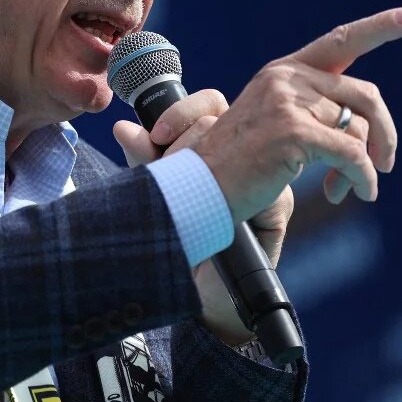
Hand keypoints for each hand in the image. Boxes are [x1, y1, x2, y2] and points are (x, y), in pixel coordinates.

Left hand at [113, 96, 294, 345]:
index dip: (183, 111)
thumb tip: (123, 127)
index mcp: (217, 144)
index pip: (209, 105)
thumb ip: (144, 162)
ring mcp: (268, 177)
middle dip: (185, 145)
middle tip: (167, 178)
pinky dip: (233, 198)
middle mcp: (246, 152)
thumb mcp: (158, 197)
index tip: (156, 134)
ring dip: (203, 173)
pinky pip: (260, 186)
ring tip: (185, 201)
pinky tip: (213, 212)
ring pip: (242, 148)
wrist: (205, 297)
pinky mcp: (279, 205)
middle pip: (222, 120)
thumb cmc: (183, 240)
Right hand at [194, 7, 401, 223]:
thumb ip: (316, 114)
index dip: (378, 27)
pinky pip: (352, 155)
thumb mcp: (276, 126)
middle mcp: (286, 79)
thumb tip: (368, 133)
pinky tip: (357, 192)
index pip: (339, 42)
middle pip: (364, 94)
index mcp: (282, 72)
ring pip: (360, 129)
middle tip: (385, 165)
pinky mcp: (294, 132)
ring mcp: (288, 102)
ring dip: (365, 166)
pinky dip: (362, 178)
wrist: (198, 187)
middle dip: (384, 133)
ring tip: (349, 187)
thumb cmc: (237, 166)